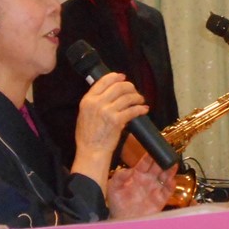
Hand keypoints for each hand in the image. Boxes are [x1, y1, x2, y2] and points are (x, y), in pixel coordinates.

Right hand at [72, 73, 148, 188]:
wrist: (91, 151)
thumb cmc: (88, 135)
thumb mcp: (84, 113)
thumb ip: (94, 102)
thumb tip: (109, 92)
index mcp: (88, 100)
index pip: (103, 81)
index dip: (115, 77)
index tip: (123, 77)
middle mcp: (97, 103)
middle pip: (118, 87)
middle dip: (130, 87)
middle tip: (134, 91)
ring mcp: (107, 111)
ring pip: (127, 97)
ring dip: (137, 97)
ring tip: (140, 100)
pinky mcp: (117, 121)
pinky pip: (132, 110)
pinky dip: (140, 109)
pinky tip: (144, 109)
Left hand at [107, 154, 176, 218]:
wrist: (123, 222)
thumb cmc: (117, 205)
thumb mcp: (113, 188)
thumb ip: (119, 177)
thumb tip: (128, 169)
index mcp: (137, 175)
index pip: (145, 162)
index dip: (149, 155)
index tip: (153, 149)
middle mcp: (147, 180)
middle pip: (157, 167)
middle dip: (162, 160)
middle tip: (166, 154)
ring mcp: (154, 189)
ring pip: (165, 177)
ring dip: (169, 170)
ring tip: (172, 164)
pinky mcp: (160, 200)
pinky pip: (168, 191)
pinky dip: (171, 185)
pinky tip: (171, 181)